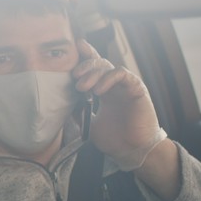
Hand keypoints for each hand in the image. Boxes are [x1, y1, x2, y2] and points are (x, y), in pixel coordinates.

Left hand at [71, 40, 159, 160]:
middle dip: (85, 65)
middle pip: (99, 63)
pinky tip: (98, 91)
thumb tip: (63, 104)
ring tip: (82, 87)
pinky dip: (108, 78)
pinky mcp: (137, 88)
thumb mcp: (90, 125)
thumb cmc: (115, 140)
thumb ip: (79, 112)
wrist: (132, 152)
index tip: (72, 49)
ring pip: (108, 66)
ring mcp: (126, 86)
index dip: (84, 56)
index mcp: (104, 91)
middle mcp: (115, 85)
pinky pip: (122, 74)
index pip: (94, 68)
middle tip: (74, 76)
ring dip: (93, 73)